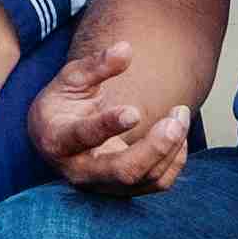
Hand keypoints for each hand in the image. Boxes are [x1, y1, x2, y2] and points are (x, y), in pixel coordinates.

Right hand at [29, 37, 192, 193]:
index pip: (83, 136)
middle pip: (123, 171)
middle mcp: (79, 171)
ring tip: (180, 113)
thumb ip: (96, 65)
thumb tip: (126, 48)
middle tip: (177, 119)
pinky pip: (159, 183)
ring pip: (146, 178)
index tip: (135, 111)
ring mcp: (104, 185)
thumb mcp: (71, 79)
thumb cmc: (64, 103)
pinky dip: (175, 158)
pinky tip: (177, 132)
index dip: (108, 126)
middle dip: (155, 147)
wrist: (59, 135)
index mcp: (57, 140)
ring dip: (171, 146)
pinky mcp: (125, 190)